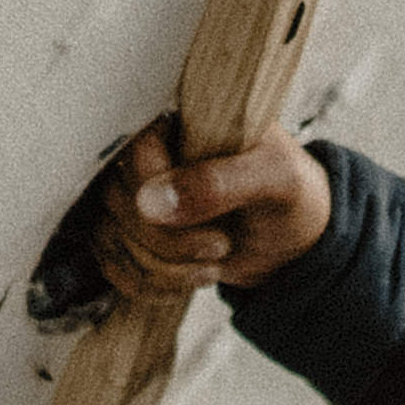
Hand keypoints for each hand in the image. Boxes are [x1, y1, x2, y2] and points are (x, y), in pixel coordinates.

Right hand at [94, 122, 331, 300]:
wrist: (294, 237)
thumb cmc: (291, 191)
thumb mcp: (275, 178)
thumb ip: (220, 183)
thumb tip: (154, 202)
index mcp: (182, 121)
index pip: (136, 153)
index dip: (163, 195)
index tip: (213, 229)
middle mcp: (148, 155)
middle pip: (116, 199)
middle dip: (167, 242)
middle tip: (221, 247)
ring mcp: (134, 195)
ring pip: (109, 236)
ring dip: (161, 268)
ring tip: (214, 266)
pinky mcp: (130, 232)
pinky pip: (111, 263)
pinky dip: (148, 284)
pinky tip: (189, 280)